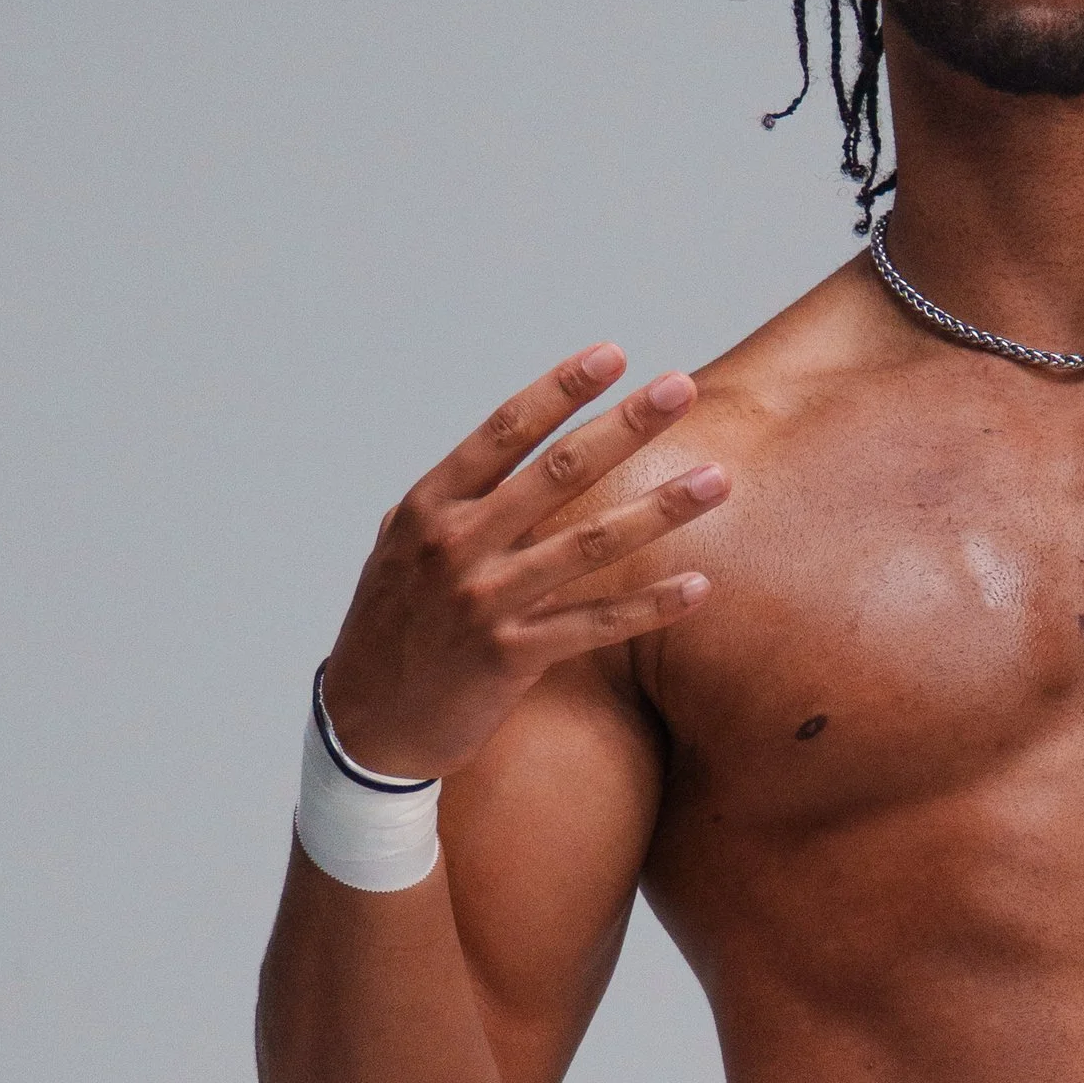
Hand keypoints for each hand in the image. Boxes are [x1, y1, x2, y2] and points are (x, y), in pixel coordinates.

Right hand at [318, 346, 727, 780]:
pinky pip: (596, 625)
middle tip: (682, 388)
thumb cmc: (389, 630)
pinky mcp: (510, 657)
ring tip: (719, 480)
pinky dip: (650, 606)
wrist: (364, 728)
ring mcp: (484, 600)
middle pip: (558, 471)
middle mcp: (457, 544)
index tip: (614, 355)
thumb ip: (445, 505)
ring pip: (590, 543)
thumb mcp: (398, 552)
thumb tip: (485, 459)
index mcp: (430, 507)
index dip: (561, 389)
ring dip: (661, 509)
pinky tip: (700, 586)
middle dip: (626, 425)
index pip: (504, 430)